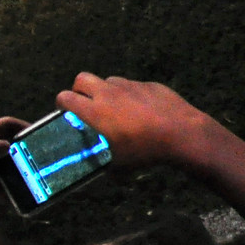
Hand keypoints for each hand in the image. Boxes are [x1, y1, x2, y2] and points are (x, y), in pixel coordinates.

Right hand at [55, 73, 211, 172]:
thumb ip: (102, 160)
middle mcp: (109, 93)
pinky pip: (132, 85)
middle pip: (82, 79)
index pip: (65, 97)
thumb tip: (98, 165)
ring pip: (109, 80)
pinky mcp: (149, 84)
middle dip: (80, 90)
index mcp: (95, 111)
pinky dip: (130, 94)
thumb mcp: (118, 163)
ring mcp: (130, 85)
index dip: (62, 104)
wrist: (181, 133)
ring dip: (106, 91)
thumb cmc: (145, 150)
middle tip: (87, 106)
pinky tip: (142, 110)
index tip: (67, 114)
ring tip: (117, 109)